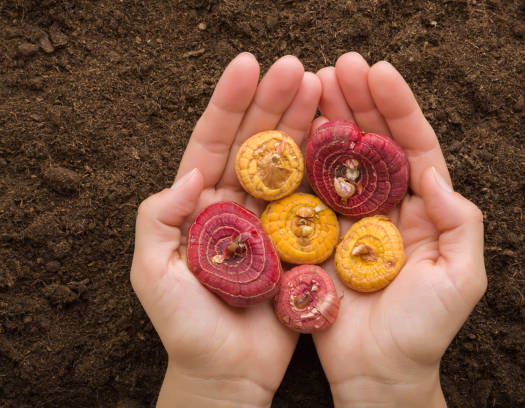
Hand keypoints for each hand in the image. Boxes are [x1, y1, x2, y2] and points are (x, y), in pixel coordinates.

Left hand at [130, 53, 320, 406]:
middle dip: (274, 103)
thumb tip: (191, 173)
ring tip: (323, 89)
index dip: (229, 103)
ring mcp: (270, 222)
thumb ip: (158, 220)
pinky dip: (326, 169)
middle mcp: (235, 206)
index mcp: (199, 205)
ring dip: (304, 125)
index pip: (212, 143)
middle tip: (298, 68)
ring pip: (288, 164)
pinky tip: (341, 139)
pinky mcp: (298, 242)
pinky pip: (314, 199)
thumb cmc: (186, 328)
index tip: (249, 67)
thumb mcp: (153, 274)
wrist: (228, 372)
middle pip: (255, 144)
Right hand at [311, 52, 486, 406]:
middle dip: (359, 102)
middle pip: (373, 143)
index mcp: (423, 210)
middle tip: (338, 66)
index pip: (413, 146)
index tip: (379, 73)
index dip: (398, 108)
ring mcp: (348, 219)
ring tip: (312, 84)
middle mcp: (385, 206)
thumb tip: (434, 173)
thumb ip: (461, 223)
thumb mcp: (462, 278)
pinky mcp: (317, 236)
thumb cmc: (425, 331)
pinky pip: (308, 193)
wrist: (378, 372)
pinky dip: (300, 162)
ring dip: (327, 121)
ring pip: (338, 161)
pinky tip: (290, 132)